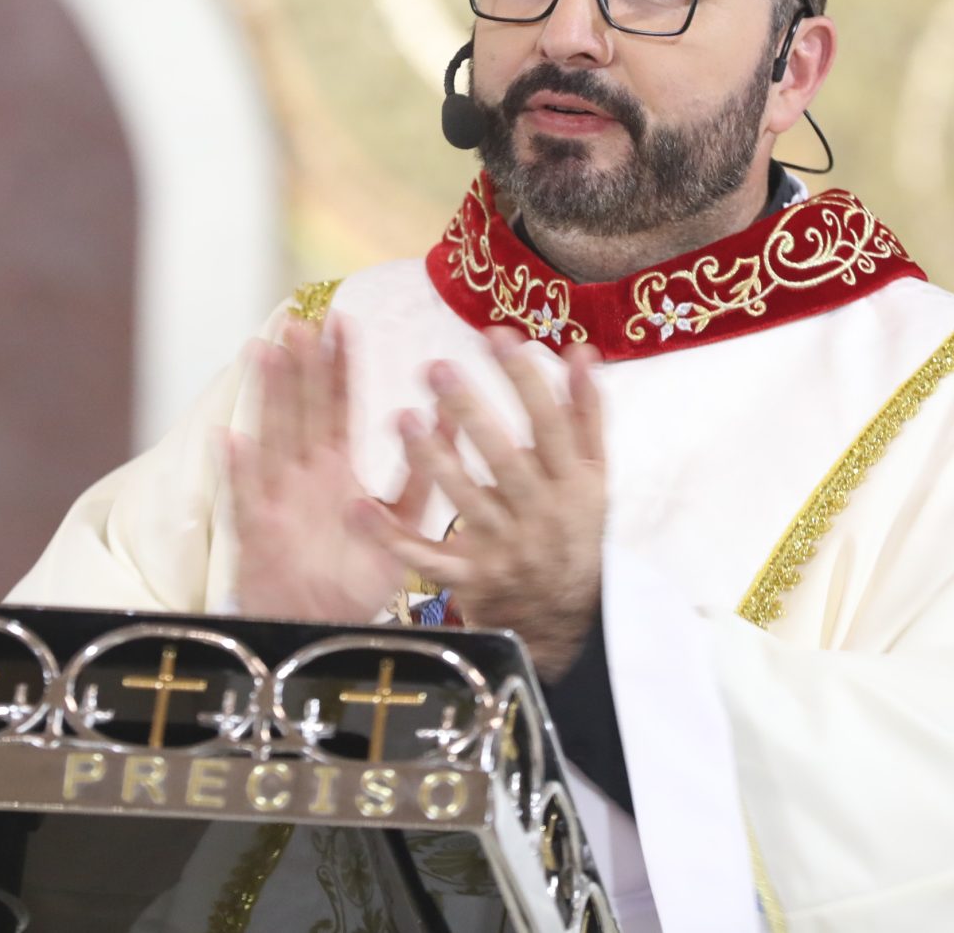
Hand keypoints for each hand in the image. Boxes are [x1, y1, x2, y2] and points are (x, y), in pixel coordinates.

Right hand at [223, 315, 424, 621]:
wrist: (320, 632)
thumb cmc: (354, 580)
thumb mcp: (401, 528)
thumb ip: (422, 479)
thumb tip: (445, 426)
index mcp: (336, 471)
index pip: (339, 406)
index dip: (340, 366)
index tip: (343, 323)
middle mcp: (303, 477)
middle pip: (301, 410)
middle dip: (301, 366)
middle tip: (303, 322)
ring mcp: (276, 499)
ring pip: (271, 437)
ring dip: (267, 396)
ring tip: (265, 352)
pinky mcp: (256, 531)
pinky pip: (244, 496)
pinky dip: (237, 470)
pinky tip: (230, 438)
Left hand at [353, 330, 607, 674]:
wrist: (565, 616)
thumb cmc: (574, 528)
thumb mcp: (594, 476)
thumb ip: (586, 414)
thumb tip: (581, 352)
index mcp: (573, 483)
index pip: (550, 423)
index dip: (525, 380)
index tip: (495, 337)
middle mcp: (539, 514)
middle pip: (504, 459)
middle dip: (470, 412)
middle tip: (434, 368)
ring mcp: (502, 548)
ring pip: (464, 502)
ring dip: (433, 462)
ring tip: (403, 419)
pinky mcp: (468, 577)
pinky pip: (426, 557)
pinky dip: (391, 537)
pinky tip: (359, 507)